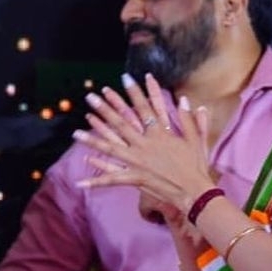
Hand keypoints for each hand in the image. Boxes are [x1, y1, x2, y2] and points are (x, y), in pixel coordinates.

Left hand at [75, 73, 213, 217]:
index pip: (144, 108)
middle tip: (90, 96)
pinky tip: (81, 178)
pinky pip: (113, 178)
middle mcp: (144, 144)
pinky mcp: (135, 178)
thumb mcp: (196, 140)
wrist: (195, 192)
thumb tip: (185, 100)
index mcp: (159, 134)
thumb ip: (189, 120)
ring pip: (110, 148)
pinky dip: (97, 179)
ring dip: (92, 140)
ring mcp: (137, 161)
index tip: (125, 78)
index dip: (134, 92)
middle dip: (104, 108)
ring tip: (75, 133)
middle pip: (120, 123)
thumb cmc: (196, 166)